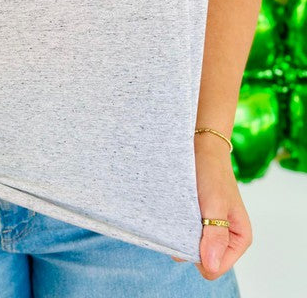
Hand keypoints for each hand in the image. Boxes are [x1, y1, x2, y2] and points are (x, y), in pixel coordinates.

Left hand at [170, 135, 251, 279]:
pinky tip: (173, 210)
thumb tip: (210, 265)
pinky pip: (182, 233)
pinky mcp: (196, 219)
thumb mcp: (215, 202)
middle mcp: (225, 238)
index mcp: (239, 238)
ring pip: (189, 247)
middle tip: (182, 217)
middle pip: (200, 260)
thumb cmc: (212, 170)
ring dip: (179, 233)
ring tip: (178, 210)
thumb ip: (215, 234)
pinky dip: (175, 225)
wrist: (201, 145)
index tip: (191, 229)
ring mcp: (209, 229)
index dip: (199, 254)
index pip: (215, 267)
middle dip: (188, 244)